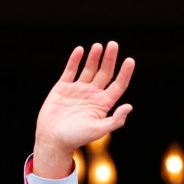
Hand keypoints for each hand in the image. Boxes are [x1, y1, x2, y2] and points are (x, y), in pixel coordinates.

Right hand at [33, 41, 134, 177]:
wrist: (53, 139)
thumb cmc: (76, 138)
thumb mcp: (99, 130)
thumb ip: (115, 120)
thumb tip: (129, 106)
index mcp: (103, 104)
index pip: (118, 85)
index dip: (124, 73)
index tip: (130, 60)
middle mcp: (92, 95)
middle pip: (104, 73)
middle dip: (109, 59)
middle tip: (113, 44)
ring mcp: (78, 90)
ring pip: (89, 69)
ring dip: (94, 57)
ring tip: (98, 46)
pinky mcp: (63, 87)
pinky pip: (70, 70)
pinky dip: (75, 60)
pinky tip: (80, 50)